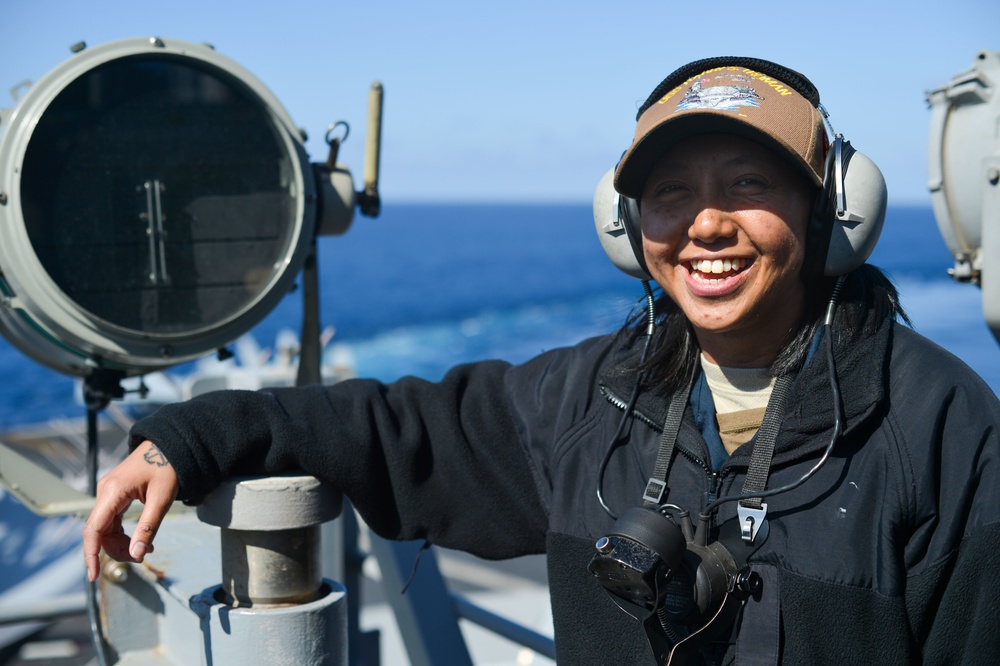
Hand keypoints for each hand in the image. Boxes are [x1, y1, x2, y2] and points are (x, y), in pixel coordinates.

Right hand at [82, 440, 178, 581]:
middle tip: (142, 558)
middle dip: (117, 550)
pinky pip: (112, 521)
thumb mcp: (162, 498)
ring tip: (146, 550)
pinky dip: (124, 534)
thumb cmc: (168, 467)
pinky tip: (140, 541)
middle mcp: (105, 492)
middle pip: (100, 532)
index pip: (93, 530)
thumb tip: (136, 555)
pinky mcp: (115, 495)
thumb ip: (148, 527)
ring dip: (122, 544)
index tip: (93, 576)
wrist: (170, 444)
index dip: (91, 555)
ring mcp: (108, 494)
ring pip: (106, 529)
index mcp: (112, 492)